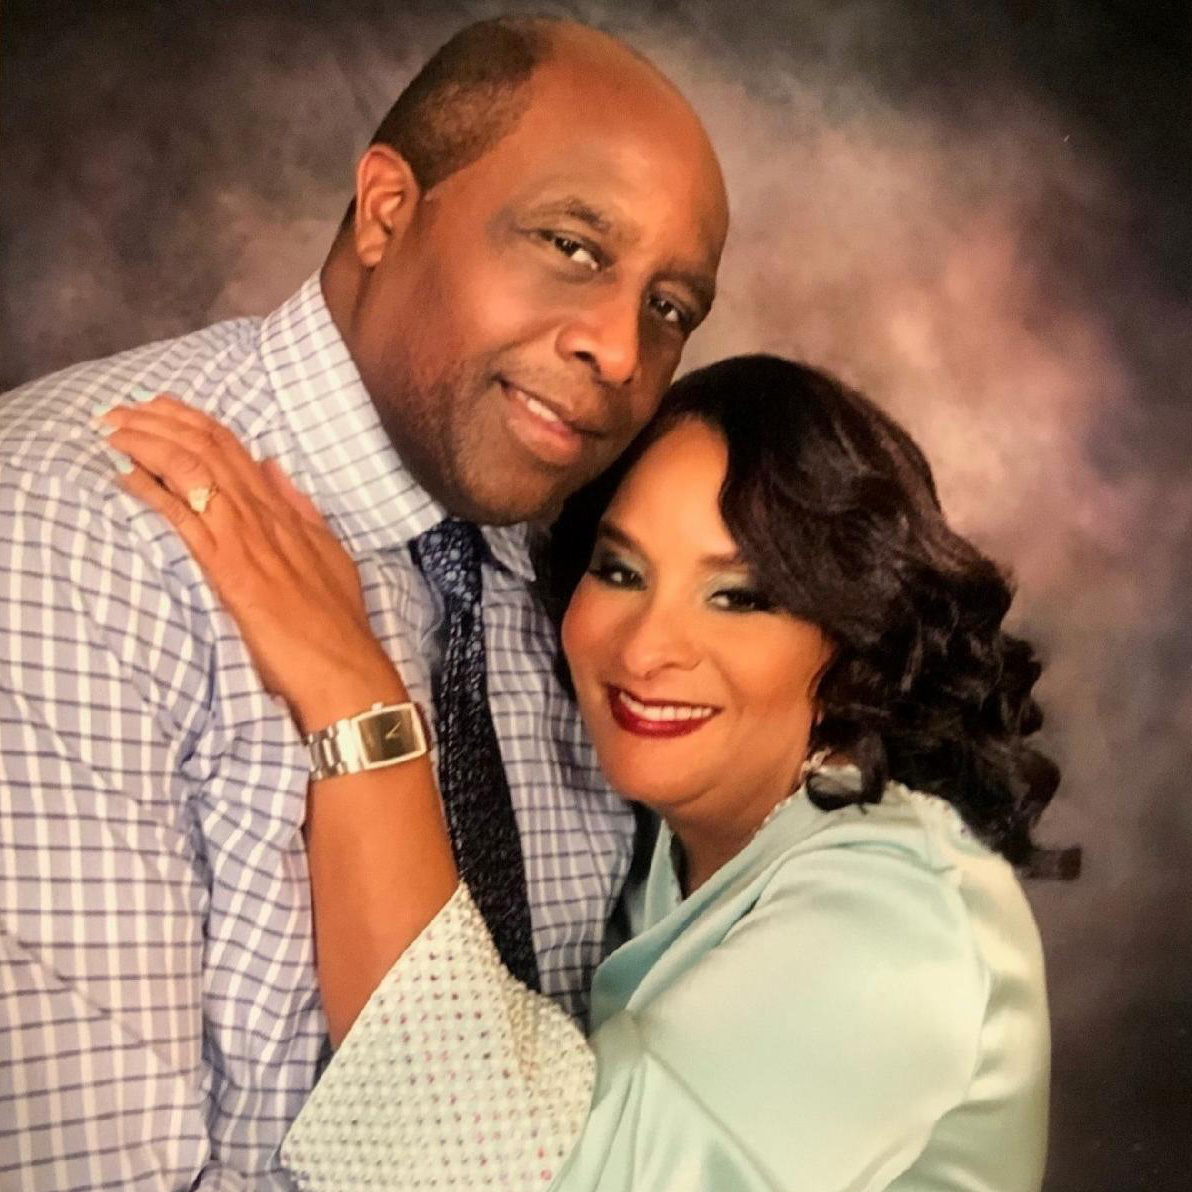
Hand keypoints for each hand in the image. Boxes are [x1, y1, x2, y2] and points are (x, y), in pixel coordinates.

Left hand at [99, 394, 404, 732]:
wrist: (342, 665)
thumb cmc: (336, 621)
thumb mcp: (328, 553)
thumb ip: (299, 509)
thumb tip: (275, 468)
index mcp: (284, 512)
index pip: (234, 449)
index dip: (193, 421)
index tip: (160, 407)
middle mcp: (264, 516)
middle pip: (208, 448)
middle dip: (161, 421)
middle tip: (121, 410)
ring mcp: (246, 539)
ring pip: (193, 470)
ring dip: (148, 444)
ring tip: (112, 430)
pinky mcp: (228, 569)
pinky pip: (184, 517)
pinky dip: (152, 491)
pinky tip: (124, 475)